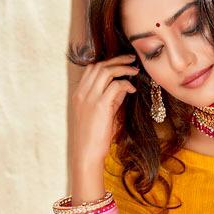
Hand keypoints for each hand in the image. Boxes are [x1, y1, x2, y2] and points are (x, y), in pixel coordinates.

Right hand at [70, 52, 139, 172]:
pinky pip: (115, 85)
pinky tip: (132, 89)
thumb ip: (111, 99)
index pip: (91, 69)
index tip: (120, 62)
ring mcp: (89, 98)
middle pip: (99, 66)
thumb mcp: (101, 115)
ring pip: (106, 71)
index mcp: (79, 94)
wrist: (86, 154)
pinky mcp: (100, 106)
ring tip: (134, 70)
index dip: (107, 62)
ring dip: (122, 68)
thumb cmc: (93, 138)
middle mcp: (82, 93)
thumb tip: (124, 86)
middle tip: (131, 59)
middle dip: (117, 59)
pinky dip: (125, 83)